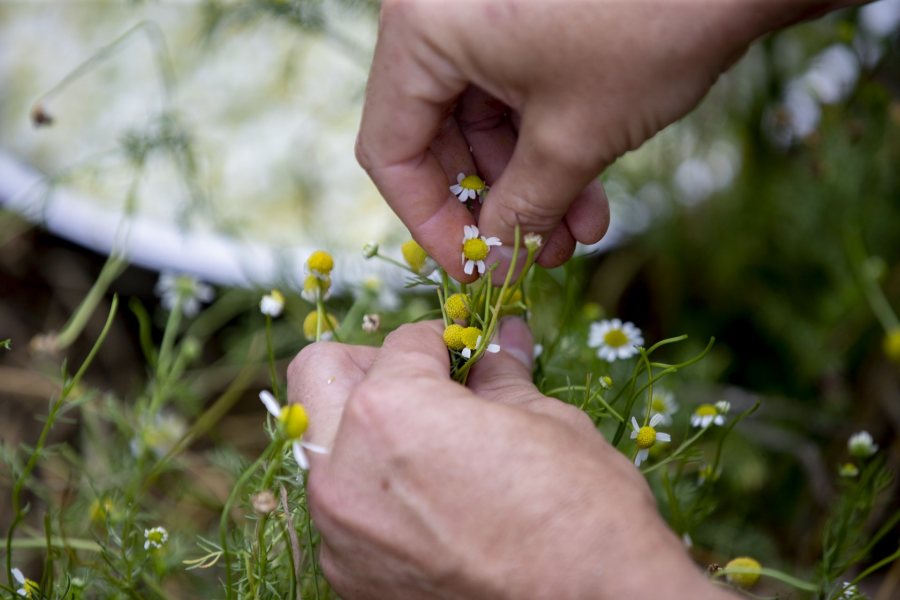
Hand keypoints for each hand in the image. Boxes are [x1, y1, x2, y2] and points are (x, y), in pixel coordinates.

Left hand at [288, 319, 730, 598]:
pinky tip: (434, 508)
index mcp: (390, 411)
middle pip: (318, 374)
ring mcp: (341, 533)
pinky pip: (343, 512)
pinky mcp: (351, 580)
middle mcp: (344, 469)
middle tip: (424, 385)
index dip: (445, 341)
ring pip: (324, 448)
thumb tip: (503, 341)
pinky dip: (375, 495)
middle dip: (370, 366)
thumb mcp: (547, 423)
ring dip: (366, 434)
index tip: (467, 355)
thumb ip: (502, 376)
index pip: (402, 342)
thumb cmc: (581, 516)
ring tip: (433, 450)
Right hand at [356, 0, 856, 278]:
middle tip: (533, 255)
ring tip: (576, 235)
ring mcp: (481, 9)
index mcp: (423, 29)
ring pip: (482, 123)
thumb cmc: (652, 29)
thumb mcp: (573, 140)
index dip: (429, 223)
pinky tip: (587, 197)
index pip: (391, 150)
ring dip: (529, 184)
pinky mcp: (522, 14)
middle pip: (436, 137)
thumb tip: (493, 268)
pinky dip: (546, 146)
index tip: (472, 269)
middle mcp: (439, 12)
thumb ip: (519, 213)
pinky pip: (512, 94)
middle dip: (494, 205)